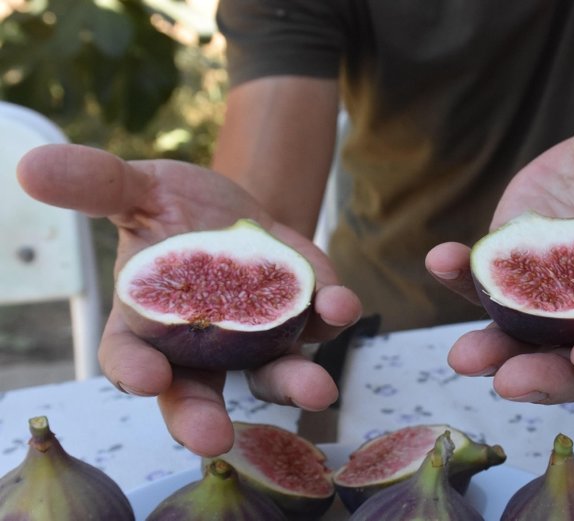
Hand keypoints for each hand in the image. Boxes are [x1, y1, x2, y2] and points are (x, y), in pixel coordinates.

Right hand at [17, 144, 361, 455]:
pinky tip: (338, 305)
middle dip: (205, 418)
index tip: (147, 380)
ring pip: (272, 374)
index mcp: (147, 325)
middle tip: (213, 440)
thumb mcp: (137, 187)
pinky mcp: (302, 315)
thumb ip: (97, 184)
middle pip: (199, 394)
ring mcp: (256, 337)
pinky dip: (329, 316)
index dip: (134, 372)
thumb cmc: (172, 205)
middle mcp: (201, 346)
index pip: (129, 358)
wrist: (233, 203)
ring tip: (316, 390)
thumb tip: (31, 166)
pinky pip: (317, 323)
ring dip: (294, 383)